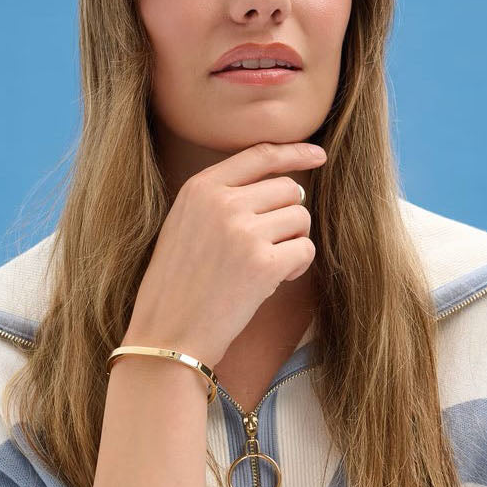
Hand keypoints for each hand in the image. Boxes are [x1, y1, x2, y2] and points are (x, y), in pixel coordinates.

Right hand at [125, 140, 321, 369]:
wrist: (168, 333)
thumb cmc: (178, 284)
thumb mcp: (185, 224)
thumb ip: (222, 198)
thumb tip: (286, 185)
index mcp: (200, 188)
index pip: (260, 155)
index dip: (296, 152)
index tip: (318, 155)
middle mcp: (223, 203)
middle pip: (288, 189)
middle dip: (288, 215)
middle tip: (269, 244)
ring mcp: (243, 232)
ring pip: (301, 219)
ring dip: (293, 242)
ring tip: (266, 265)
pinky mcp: (263, 264)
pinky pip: (305, 250)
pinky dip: (297, 266)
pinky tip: (274, 280)